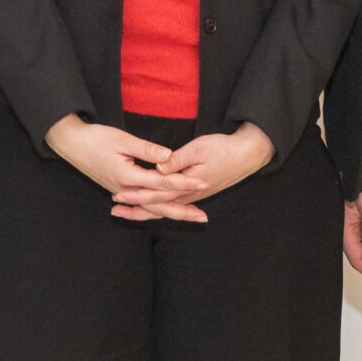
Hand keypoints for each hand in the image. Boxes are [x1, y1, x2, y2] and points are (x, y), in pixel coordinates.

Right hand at [45, 116, 193, 216]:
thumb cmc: (95, 138)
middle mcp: (125, 190)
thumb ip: (146, 149)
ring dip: (171, 213)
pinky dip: (154, 210)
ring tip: (191, 217)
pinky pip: (141, 205)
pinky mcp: (119, 189)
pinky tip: (165, 212)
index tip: (203, 182)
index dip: (184, 182)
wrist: (71, 144)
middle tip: (204, 217)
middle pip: (158, 205)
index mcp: (127, 177)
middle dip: (182, 210)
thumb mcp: (121, 139)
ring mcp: (121, 192)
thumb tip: (168, 157)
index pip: (162, 183)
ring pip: (150, 208)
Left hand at [114, 125, 273, 222]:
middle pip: (158, 207)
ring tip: (124, 212)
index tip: (118, 194)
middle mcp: (189, 196)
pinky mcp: (195, 193)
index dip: (136, 195)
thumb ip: (177, 160)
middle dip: (135, 209)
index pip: (157, 194)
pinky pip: (172, 205)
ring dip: (145, 211)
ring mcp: (192, 196)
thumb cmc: (223, 149)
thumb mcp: (198, 149)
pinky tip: (149, 208)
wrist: (247, 155)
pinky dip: (158, 208)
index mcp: (187, 185)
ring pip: (164, 209)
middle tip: (114, 209)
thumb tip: (158, 166)